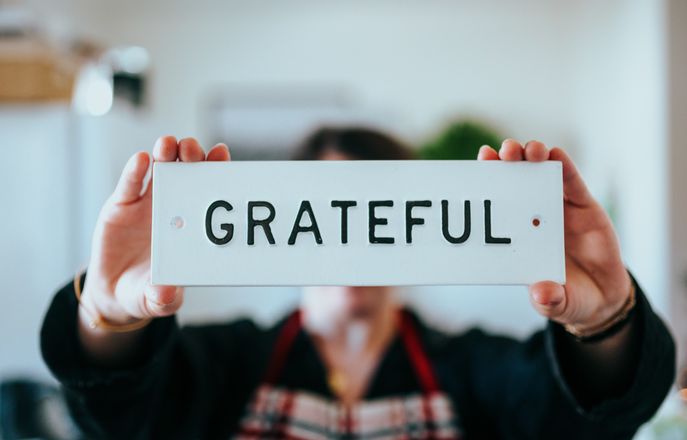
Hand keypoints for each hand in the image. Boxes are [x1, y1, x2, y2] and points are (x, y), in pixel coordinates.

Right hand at [80, 137, 230, 325]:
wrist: (115, 291)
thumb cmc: (148, 291)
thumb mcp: (157, 299)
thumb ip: (163, 298)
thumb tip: (166, 293)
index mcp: (191, 224)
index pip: (208, 191)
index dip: (216, 170)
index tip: (222, 154)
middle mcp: (174, 207)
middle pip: (187, 172)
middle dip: (192, 156)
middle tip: (193, 149)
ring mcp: (148, 203)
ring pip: (160, 170)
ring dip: (166, 154)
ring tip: (168, 145)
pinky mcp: (121, 205)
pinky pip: (130, 184)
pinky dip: (135, 170)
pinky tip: (141, 159)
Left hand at [478, 140, 631, 329]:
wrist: (602, 295)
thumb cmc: (568, 297)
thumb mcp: (558, 303)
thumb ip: (550, 300)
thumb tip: (542, 295)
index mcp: (517, 236)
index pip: (497, 205)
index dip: (486, 184)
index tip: (476, 167)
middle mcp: (533, 217)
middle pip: (514, 181)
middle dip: (505, 162)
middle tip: (499, 153)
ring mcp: (557, 208)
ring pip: (540, 174)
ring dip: (530, 157)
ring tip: (525, 150)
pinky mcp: (583, 205)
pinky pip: (572, 181)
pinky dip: (563, 165)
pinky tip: (554, 154)